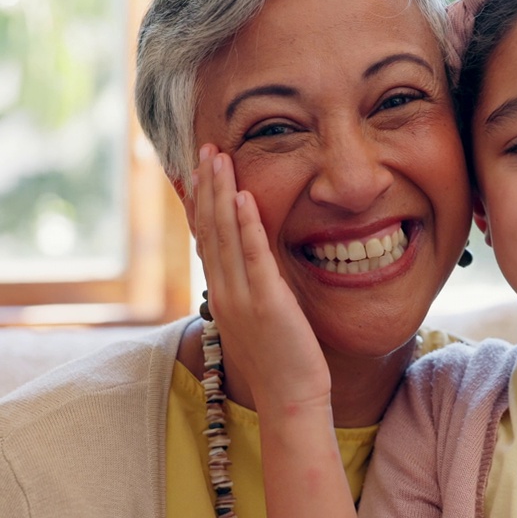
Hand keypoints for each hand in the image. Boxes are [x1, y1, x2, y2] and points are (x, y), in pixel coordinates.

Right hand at [194, 144, 330, 413]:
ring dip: (221, 192)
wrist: (290, 399)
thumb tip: (254, 265)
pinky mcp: (267, 302)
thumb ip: (253, 289)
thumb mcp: (260, 318)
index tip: (194, 169)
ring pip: (225, 235)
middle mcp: (225, 291)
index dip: (198, 202)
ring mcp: (242, 297)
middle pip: (208, 229)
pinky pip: (254, 256)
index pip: (204, 238)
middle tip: (204, 149)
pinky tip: (243, 195)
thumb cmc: (282, 361)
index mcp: (223, 294)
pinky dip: (247, 224)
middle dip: (206, 186)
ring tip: (219, 157)